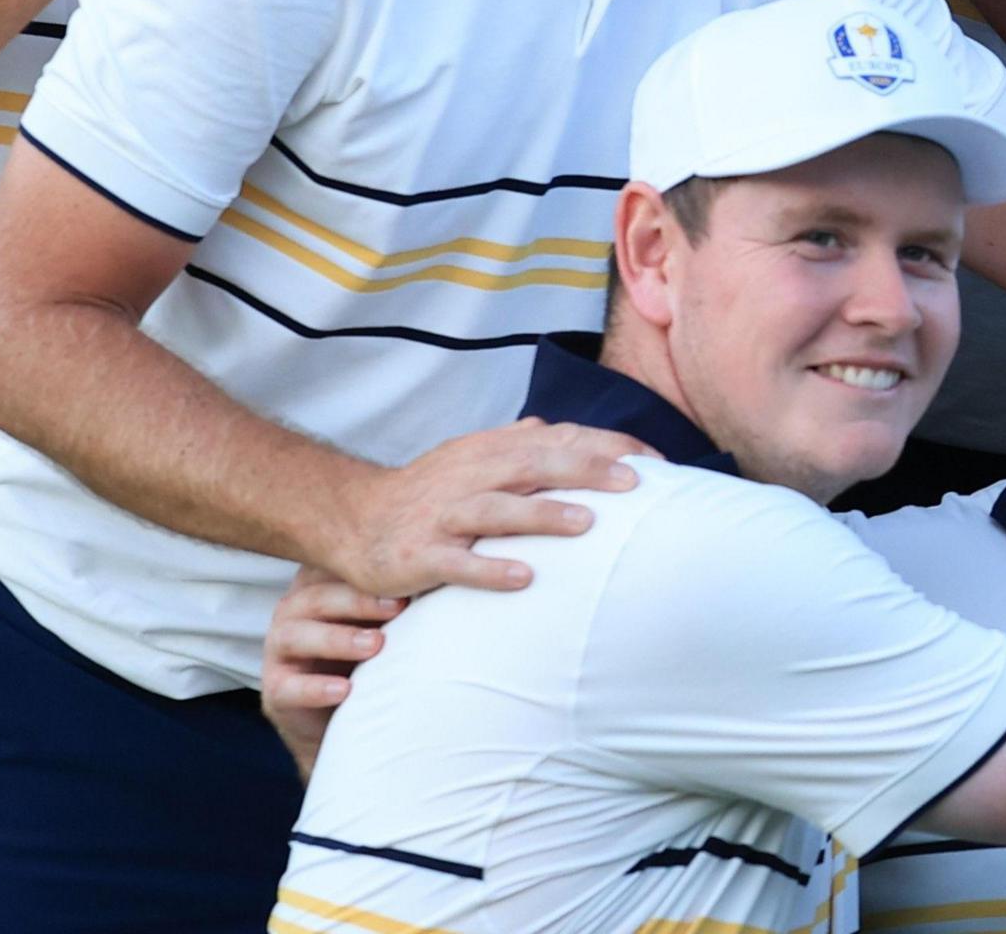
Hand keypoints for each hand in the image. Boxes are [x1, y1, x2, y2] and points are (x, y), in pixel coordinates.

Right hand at [259, 566, 405, 775]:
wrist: (345, 716)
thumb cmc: (376, 653)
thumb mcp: (389, 618)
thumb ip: (406, 591)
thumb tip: (462, 562)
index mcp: (321, 586)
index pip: (337, 568)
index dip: (369, 567)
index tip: (413, 569)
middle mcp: (295, 612)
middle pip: (318, 596)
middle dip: (359, 599)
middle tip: (398, 606)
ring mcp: (281, 650)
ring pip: (298, 636)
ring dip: (338, 640)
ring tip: (375, 645)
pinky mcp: (276, 690)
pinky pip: (289, 686)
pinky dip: (316, 688)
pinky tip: (345, 690)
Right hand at [314, 419, 642, 598]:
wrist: (349, 518)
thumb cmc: (427, 492)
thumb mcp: (472, 458)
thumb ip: (516, 444)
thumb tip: (558, 426)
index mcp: (491, 451)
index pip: (559, 439)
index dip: (606, 446)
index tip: (656, 461)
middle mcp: (471, 476)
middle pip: (534, 465)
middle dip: (585, 470)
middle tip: (635, 483)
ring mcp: (444, 515)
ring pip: (498, 510)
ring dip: (543, 515)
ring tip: (588, 524)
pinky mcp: (418, 556)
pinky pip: (457, 562)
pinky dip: (490, 568)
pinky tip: (524, 578)